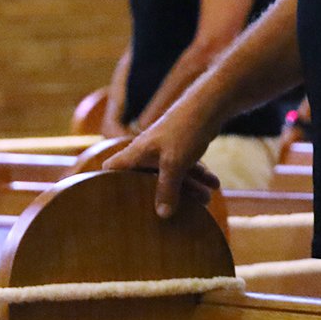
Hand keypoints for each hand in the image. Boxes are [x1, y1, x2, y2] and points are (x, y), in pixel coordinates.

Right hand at [103, 95, 221, 218]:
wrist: (210, 104)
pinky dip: (198, 175)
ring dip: (189, 188)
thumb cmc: (184, 130)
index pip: (110, 169)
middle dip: (162, 197)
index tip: (111, 204)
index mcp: (136, 153)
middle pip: (146, 180)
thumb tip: (162, 215)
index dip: (106, 184)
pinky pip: (185, 166)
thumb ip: (167, 190)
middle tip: (174, 214)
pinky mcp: (181, 146)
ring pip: (171, 174)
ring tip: (207, 200)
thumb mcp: (174, 164)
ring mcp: (164, 148)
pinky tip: (214, 184)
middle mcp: (146, 151)